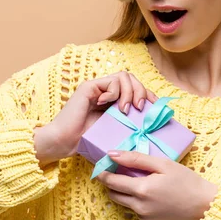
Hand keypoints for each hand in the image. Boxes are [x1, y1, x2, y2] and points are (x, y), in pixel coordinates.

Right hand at [34, 73, 157, 166]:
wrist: (64, 142)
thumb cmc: (87, 141)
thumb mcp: (116, 130)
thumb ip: (129, 123)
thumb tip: (151, 123)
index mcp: (113, 100)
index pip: (135, 87)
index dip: (148, 94)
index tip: (156, 106)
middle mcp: (106, 91)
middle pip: (131, 78)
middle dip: (140, 91)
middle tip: (139, 108)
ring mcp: (97, 87)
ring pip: (123, 76)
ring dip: (129, 92)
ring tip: (124, 110)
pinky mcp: (89, 87)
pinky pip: (110, 81)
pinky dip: (113, 92)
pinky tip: (105, 104)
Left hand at [97, 150, 217, 219]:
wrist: (204, 206)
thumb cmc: (186, 181)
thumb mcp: (163, 164)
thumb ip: (136, 159)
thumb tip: (112, 154)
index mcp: (141, 190)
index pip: (112, 181)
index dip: (103, 173)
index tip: (100, 165)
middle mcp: (139, 206)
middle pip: (114, 193)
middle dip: (111, 182)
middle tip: (116, 170)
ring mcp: (143, 217)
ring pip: (123, 202)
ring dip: (123, 191)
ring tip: (134, 179)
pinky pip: (135, 210)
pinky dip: (136, 200)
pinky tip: (149, 193)